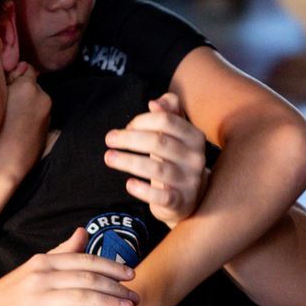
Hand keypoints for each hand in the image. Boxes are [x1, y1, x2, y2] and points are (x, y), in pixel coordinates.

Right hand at [0, 62, 49, 190]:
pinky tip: (16, 130)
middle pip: (32, 86)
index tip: (3, 85)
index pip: (25, 68)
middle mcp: (43, 99)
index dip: (13, 75)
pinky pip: (38, 118)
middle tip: (3, 103)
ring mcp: (47, 116)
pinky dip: (30, 120)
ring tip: (8, 120)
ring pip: (36, 102)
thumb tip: (14, 70)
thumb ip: (5, 80)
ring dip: (26, 106)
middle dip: (21, 91)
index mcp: (28, 87)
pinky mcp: (49, 132)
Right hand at [0, 229, 137, 305]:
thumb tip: (82, 232)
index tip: (132, 274)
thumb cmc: (6, 298)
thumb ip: (60, 252)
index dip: (111, 267)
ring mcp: (35, 300)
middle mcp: (40, 277)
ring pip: (81, 298)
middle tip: (136, 296)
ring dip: (108, 304)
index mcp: (42, 263)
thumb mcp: (32, 269)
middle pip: (87, 278)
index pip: (84, 261)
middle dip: (116, 287)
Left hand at [104, 92, 206, 225]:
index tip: (127, 127)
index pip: (166, 121)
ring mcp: (189, 181)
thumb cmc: (176, 160)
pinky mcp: (180, 202)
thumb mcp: (176, 135)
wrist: (190, 197)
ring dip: (128, 161)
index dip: (141, 121)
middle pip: (159, 142)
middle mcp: (195, 157)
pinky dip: (143, 190)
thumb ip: (168, 113)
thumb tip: (155, 103)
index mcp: (194, 136)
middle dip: (129, 138)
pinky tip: (129, 184)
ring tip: (109, 157)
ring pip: (156, 168)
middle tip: (109, 139)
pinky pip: (161, 196)